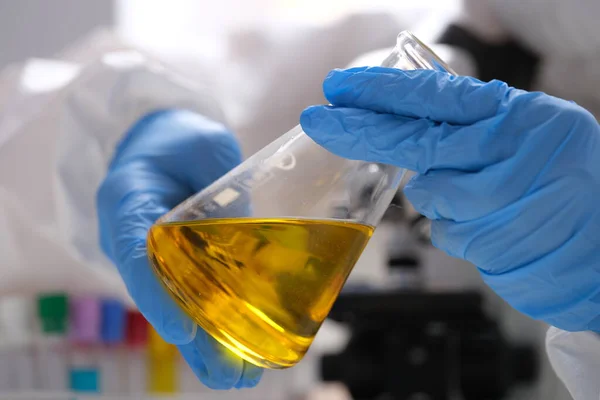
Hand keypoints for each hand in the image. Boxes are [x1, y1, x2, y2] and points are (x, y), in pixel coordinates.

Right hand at [97, 109, 262, 387]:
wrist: (158, 141)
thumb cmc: (180, 137)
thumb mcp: (208, 147)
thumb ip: (225, 189)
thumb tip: (252, 241)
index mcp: (127, 199)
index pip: (135, 254)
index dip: (158, 296)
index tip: (184, 331)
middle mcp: (129, 234)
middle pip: (156, 294)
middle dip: (192, 338)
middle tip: (228, 376)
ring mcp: (147, 252)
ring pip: (172, 303)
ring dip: (205, 342)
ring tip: (240, 377)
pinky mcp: (168, 261)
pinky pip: (185, 294)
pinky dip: (209, 322)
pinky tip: (236, 349)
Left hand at [301, 67, 599, 331]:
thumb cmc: (562, 183)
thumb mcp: (526, 135)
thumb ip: (471, 123)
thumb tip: (404, 111)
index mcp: (518, 114)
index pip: (436, 96)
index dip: (382, 92)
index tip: (339, 88)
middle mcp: (511, 150)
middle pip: (416, 140)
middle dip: (360, 130)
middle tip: (317, 119)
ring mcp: (503, 199)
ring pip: (427, 194)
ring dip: (439, 198)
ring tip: (482, 199)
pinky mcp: (492, 242)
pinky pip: (444, 231)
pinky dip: (455, 229)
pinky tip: (491, 226)